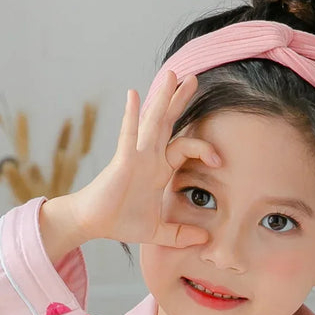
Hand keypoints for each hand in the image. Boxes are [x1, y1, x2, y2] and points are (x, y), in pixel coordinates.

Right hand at [71, 69, 219, 247]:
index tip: (220, 160)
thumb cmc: (121, 222)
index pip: (184, 148)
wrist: (94, 224)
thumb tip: (205, 240)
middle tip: (193, 79)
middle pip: (168, 123)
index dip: (203, 149)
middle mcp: (149, 158)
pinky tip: (133, 94)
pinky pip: (129, 135)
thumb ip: (180, 235)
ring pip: (152, 122)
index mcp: (159, 170)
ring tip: (172, 75)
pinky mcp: (122, 161)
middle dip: (180, 101)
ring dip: (162, 99)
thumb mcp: (158, 232)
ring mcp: (136, 156)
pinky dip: (132, 115)